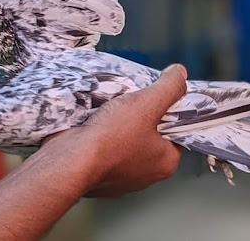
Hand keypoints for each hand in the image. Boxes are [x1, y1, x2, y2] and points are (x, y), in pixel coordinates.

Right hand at [43, 64, 187, 197]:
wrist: (69, 161)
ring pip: (126, 139)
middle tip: (132, 96)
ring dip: (119, 121)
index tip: (159, 93)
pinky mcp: (98, 172)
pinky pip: (104, 146)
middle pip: (151, 133)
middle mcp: (146, 173)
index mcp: (166, 161)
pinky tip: (95, 118)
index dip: (171, 108)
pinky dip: (101, 132)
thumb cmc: (111, 139)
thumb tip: (180, 74)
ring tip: (112, 103)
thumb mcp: (147, 104)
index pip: (178, 130)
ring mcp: (121, 176)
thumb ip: (168, 88)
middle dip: (141, 113)